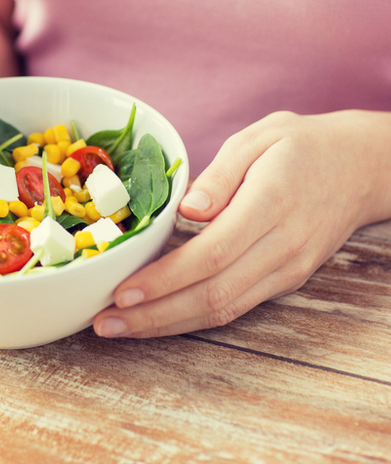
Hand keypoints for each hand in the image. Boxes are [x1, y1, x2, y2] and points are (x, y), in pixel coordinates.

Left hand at [93, 110, 390, 338]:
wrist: (361, 168)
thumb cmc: (302, 146)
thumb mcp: (259, 139)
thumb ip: (221, 175)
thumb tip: (187, 210)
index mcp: (271, 205)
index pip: (212, 254)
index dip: (165, 279)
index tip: (123, 292)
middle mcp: (282, 247)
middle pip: (213, 295)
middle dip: (154, 315)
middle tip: (105, 323)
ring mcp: (288, 270)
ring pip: (224, 310)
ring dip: (169, 325)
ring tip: (121, 327)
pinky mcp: (287, 280)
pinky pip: (236, 306)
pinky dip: (193, 317)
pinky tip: (160, 317)